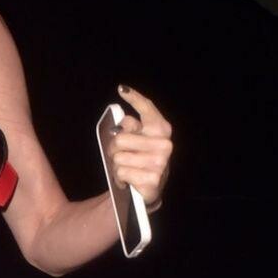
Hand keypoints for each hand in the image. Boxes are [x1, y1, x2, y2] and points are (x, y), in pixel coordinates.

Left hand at [112, 86, 171, 213]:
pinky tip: (128, 180)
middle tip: (120, 155)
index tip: (122, 89)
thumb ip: (130, 128)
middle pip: (120, 138)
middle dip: (114, 149)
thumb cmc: (140, 159)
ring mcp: (159, 162)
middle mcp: (164, 144)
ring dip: (117, 165)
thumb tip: (122, 123)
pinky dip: (120, 178)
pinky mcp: (152, 180)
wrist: (149, 188)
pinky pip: (122, 173)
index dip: (134, 98)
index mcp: (161, 129)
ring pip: (118, 158)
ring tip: (126, 168)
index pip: (147, 108)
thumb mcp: (136, 141)